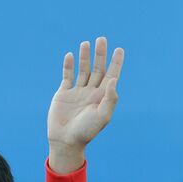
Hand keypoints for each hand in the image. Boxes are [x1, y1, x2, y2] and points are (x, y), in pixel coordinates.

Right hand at [48, 37, 123, 173]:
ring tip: (86, 43)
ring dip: (85, 57)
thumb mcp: (103, 116)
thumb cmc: (86, 131)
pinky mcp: (64, 93)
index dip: (116, 63)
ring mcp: (78, 92)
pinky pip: (67, 76)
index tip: (119, 49)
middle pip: (98, 69)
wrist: (66, 141)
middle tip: (102, 39)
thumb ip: (110, 98)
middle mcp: (91, 92)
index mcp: (102, 97)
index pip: (111, 76)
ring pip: (83, 70)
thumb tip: (114, 79)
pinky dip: (68, 66)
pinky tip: (70, 55)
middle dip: (100, 55)